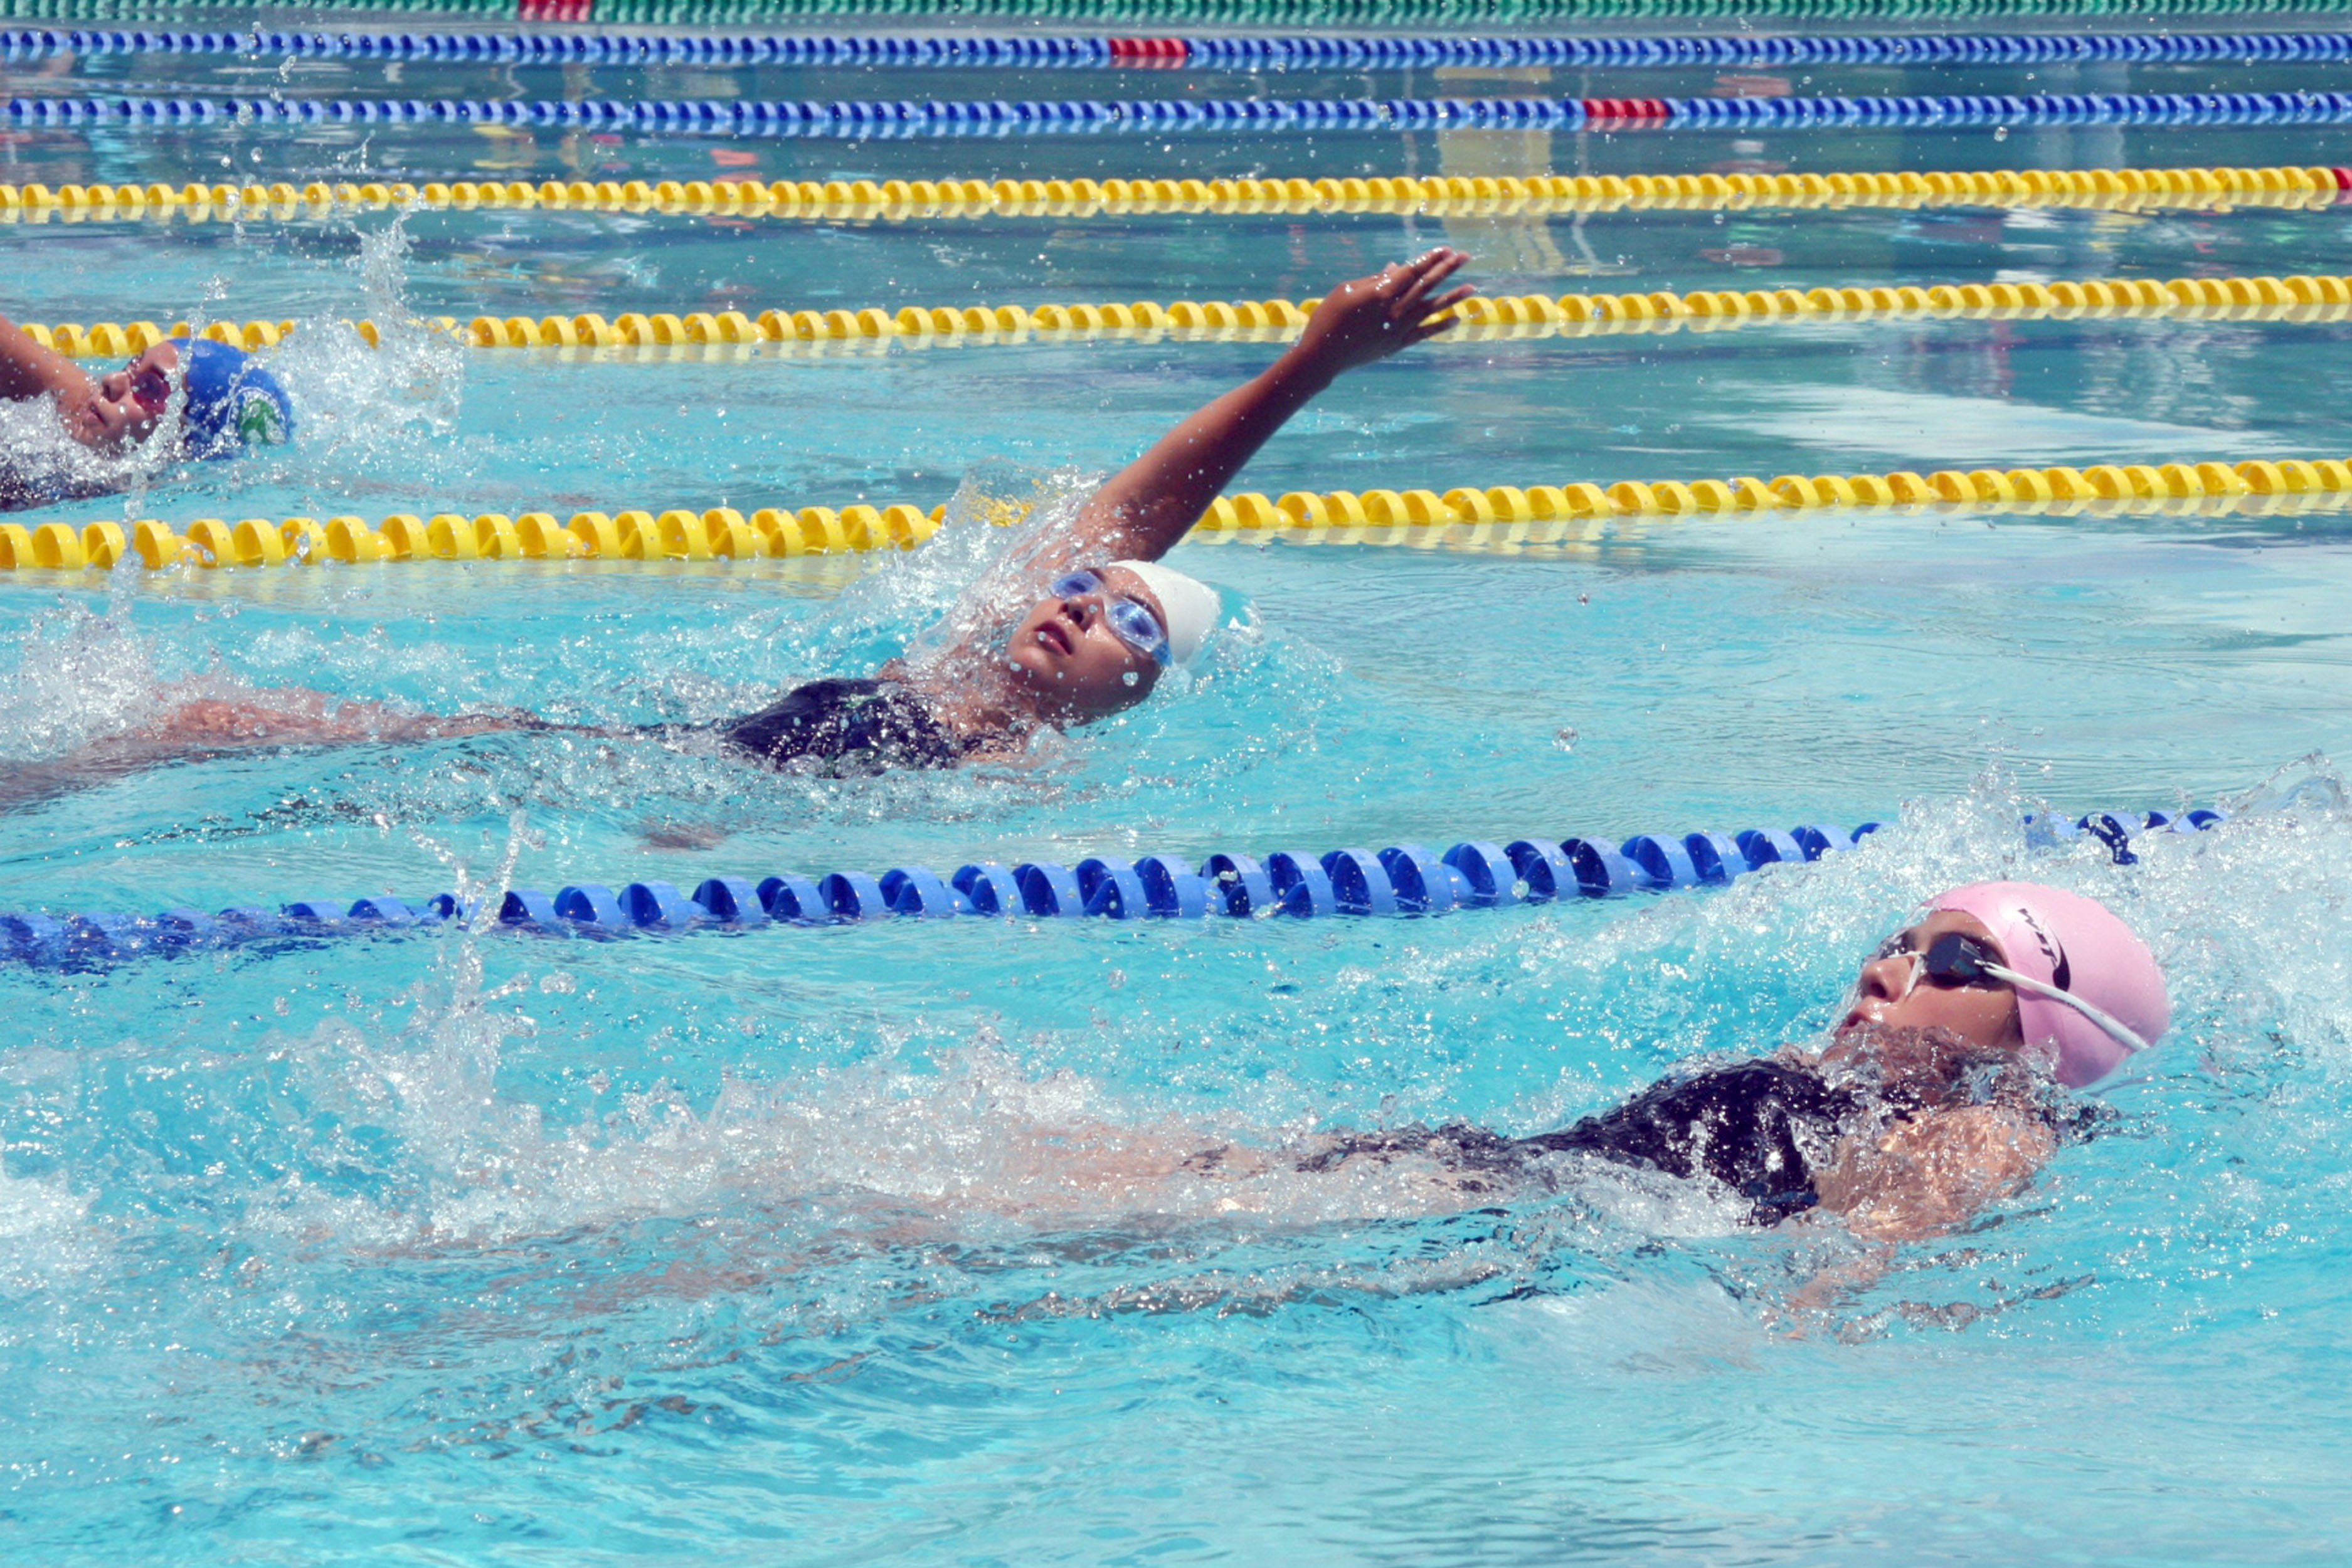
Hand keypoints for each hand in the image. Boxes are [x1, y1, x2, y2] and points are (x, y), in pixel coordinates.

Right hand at [1283, 248, 1475, 381]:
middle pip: (1426, 285)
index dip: (1430, 258)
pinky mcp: (1397, 345)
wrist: (1323, 355)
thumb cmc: (1330, 317)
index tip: (1446, 249)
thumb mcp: (1348, 290)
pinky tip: (1457, 318)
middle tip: (1466, 256)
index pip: (1412, 270)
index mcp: (1381, 292)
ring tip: (1472, 287)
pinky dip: (1441, 326)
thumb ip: (1375, 280)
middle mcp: (1395, 309)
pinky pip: (1425, 334)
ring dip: (1453, 296)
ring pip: (1431, 309)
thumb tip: (1396, 268)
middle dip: (1447, 269)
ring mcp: (1398, 329)